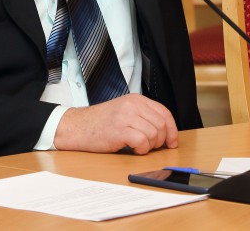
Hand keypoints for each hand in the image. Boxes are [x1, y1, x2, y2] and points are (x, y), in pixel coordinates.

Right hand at [53, 94, 178, 153]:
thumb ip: (143, 116)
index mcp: (136, 99)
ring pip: (154, 134)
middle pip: (161, 125)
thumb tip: (165, 132)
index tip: (172, 142)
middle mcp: (133, 105)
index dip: (172, 130)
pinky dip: (142, 149)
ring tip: (139, 147)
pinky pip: (142, 142)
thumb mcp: (124, 111)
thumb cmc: (100, 123)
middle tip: (151, 147)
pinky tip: (134, 149)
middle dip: (161, 140)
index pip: (164, 113)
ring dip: (150, 146)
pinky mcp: (119, 130)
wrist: (77, 126)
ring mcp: (125, 116)